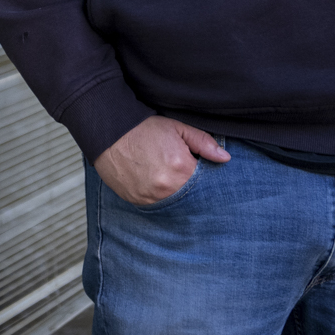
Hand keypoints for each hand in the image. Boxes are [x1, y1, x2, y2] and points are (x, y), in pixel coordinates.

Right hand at [93, 116, 230, 205]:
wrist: (109, 132)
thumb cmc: (144, 128)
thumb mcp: (177, 128)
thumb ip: (204, 143)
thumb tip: (225, 158)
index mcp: (182, 169)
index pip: (206, 182)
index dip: (206, 177)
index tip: (202, 173)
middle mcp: (168, 188)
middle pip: (191, 196)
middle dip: (192, 188)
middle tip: (183, 176)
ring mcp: (151, 198)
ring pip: (174, 203)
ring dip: (176, 195)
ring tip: (167, 178)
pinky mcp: (138, 202)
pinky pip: (156, 205)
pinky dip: (159, 197)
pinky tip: (155, 183)